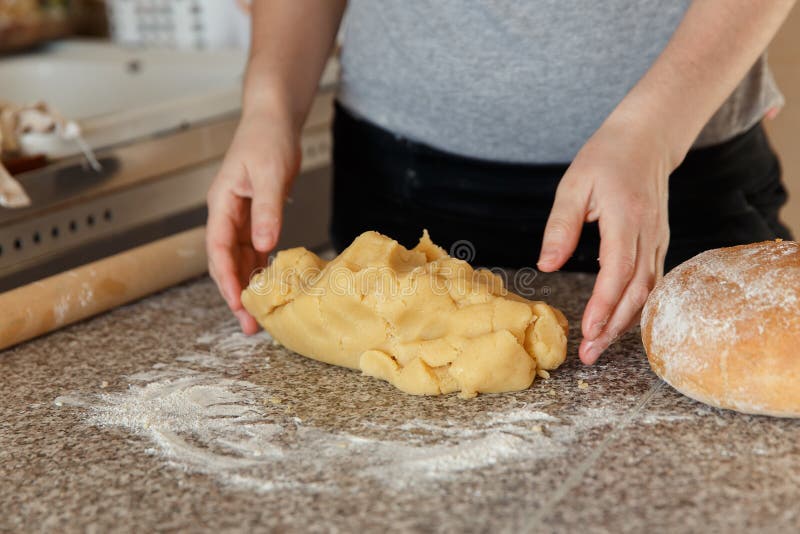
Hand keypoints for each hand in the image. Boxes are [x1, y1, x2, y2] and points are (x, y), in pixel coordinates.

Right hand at [206, 109, 300, 333]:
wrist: (273, 119)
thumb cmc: (268, 139)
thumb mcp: (271, 174)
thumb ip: (268, 210)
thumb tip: (264, 245)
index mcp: (222, 203)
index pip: (218, 248)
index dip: (226, 279)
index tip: (238, 303)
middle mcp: (227, 213)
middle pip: (225, 261)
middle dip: (234, 293)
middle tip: (248, 324)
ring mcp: (240, 216)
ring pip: (238, 258)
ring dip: (246, 285)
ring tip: (257, 316)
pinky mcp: (255, 215)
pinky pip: (252, 249)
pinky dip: (258, 268)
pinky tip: (266, 287)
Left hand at [537, 113, 671, 363]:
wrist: (647, 139)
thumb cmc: (606, 157)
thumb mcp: (573, 185)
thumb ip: (560, 227)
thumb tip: (546, 266)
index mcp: (626, 217)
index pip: (619, 269)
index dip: (605, 304)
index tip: (588, 330)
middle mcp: (649, 233)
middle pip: (638, 290)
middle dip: (614, 326)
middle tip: (590, 354)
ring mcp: (658, 240)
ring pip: (649, 292)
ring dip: (625, 323)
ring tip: (599, 346)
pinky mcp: (658, 243)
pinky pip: (651, 282)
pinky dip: (636, 307)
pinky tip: (617, 323)